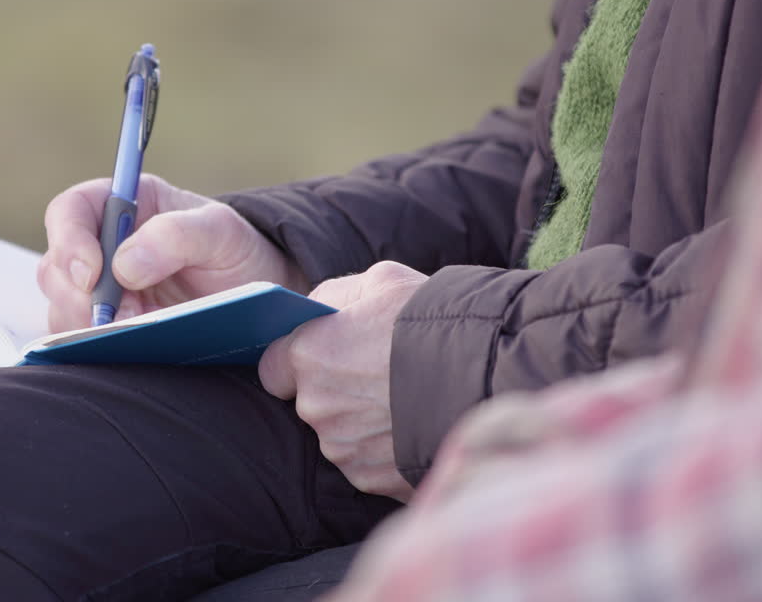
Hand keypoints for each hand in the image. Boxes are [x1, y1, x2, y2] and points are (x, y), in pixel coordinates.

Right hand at [38, 174, 307, 331]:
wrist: (253, 295)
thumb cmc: (235, 250)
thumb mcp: (220, 232)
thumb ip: (175, 235)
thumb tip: (124, 265)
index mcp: (122, 205)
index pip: (69, 211)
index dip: (70, 241)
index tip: (92, 275)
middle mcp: (100, 245)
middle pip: (56, 267)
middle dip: (82, 297)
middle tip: (123, 318)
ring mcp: (99, 290)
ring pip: (61, 308)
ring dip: (87, 327)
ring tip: (133, 332)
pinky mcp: (105, 327)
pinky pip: (78, 340)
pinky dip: (94, 348)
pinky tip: (125, 350)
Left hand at [258, 261, 426, 501]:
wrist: (488, 375)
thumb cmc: (431, 321)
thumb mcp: (381, 281)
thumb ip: (336, 297)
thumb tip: (318, 309)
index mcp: (308, 357)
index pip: (273, 368)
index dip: (295, 362)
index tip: (320, 358)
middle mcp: (317, 408)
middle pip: (312, 403)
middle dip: (337, 391)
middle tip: (380, 375)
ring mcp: (345, 450)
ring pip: (342, 436)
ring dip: (363, 423)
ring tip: (405, 400)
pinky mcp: (374, 480)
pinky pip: (370, 463)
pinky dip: (387, 449)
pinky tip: (416, 425)